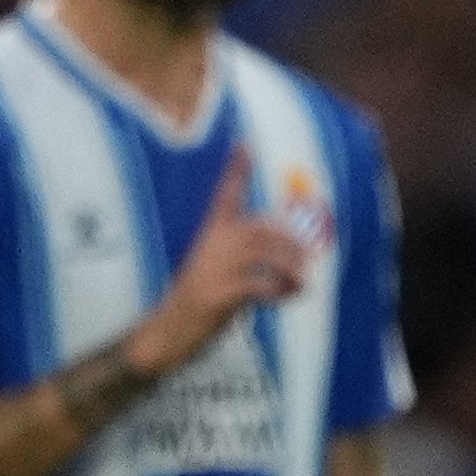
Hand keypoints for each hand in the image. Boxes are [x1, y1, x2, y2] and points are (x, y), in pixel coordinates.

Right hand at [121, 154, 315, 381]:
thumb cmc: (197, 301)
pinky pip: (262, 285)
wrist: (166, 332)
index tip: (245, 144)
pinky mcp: (220, 294)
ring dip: (292, 266)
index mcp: (208, 237)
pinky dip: (282, 290)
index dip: (236, 170)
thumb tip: (287, 251)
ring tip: (302, 281)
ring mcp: (214, 270)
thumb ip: (243, 255)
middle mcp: (211, 247)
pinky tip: (289, 296)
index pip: (224, 195)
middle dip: (291, 242)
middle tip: (309, 259)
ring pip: (265, 252)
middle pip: (260, 228)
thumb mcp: (216, 269)